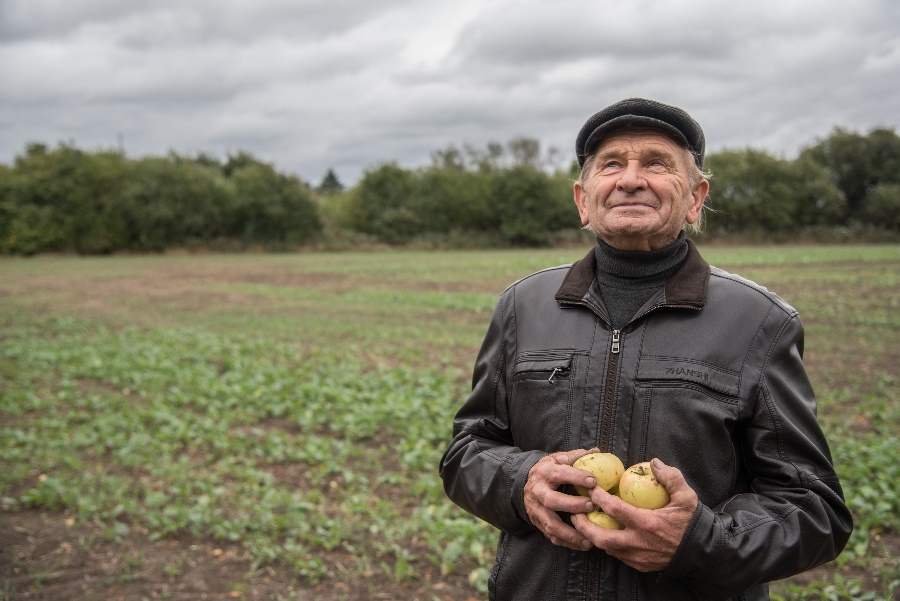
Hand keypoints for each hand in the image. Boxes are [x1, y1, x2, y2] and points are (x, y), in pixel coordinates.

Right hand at [524, 449, 599, 550]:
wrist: (525, 483)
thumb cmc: (549, 470)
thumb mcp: (558, 458)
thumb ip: (576, 456)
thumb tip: (597, 451)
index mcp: (544, 473)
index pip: (559, 474)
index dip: (576, 477)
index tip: (593, 481)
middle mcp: (537, 492)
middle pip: (552, 501)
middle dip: (572, 505)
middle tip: (591, 506)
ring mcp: (536, 510)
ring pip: (551, 524)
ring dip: (570, 533)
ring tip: (589, 538)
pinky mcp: (538, 523)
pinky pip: (552, 536)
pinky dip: (567, 543)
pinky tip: (583, 545)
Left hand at [571, 458, 697, 570]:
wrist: (701, 553)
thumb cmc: (692, 523)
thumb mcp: (686, 497)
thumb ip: (671, 477)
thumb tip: (654, 462)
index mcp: (647, 524)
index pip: (614, 509)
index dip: (598, 497)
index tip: (591, 487)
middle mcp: (638, 543)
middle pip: (601, 537)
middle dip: (584, 525)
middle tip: (575, 512)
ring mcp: (637, 557)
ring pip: (606, 548)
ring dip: (593, 536)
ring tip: (584, 522)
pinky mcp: (639, 565)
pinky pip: (617, 555)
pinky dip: (607, 544)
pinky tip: (603, 533)